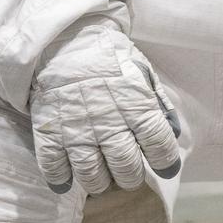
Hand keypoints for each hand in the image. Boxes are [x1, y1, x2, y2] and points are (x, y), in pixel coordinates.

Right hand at [30, 18, 181, 198]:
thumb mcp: (142, 71)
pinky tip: (67, 181)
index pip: (159, 146)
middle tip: (127, 174)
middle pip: (125, 167)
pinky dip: (61, 180)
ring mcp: (77, 129)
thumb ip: (157, 102)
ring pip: (91, 174)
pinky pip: (54, 167)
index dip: (165, 162)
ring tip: (101, 180)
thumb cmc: (108, 56)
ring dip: (99, 183)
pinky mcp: (50, 131)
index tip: (164, 166)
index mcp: (137, 106)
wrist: (65, 39)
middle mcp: (109, 123)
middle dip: (130, 177)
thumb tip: (172, 131)